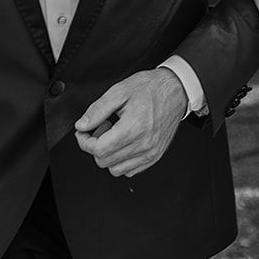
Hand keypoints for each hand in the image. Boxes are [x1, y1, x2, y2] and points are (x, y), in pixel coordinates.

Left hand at [73, 69, 187, 177]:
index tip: (83, 132)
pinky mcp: (155, 156)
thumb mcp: (119, 91)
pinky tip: (124, 143)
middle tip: (101, 128)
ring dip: (108, 155)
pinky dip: (121, 160)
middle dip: (96, 146)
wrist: (175, 91)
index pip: (98, 149)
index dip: (84, 141)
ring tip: (114, 135)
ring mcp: (150, 153)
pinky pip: (130, 171)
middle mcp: (143, 144)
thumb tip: (82, 125)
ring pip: (116, 169)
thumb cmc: (151, 88)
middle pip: (104, 161)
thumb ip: (97, 110)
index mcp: (133, 128)